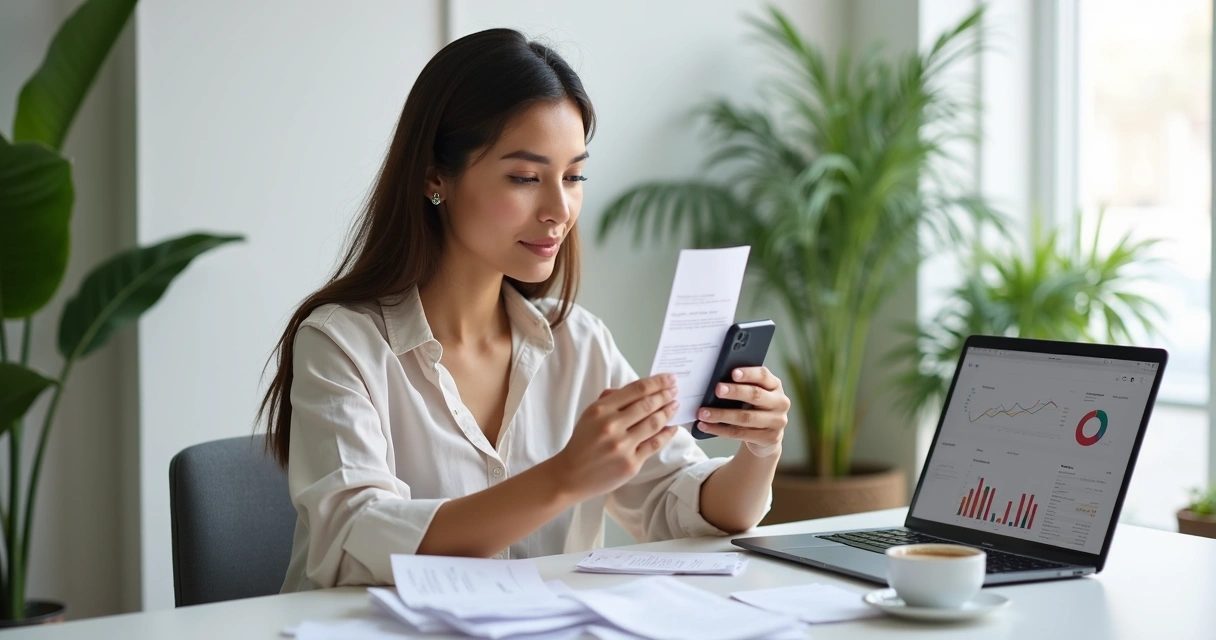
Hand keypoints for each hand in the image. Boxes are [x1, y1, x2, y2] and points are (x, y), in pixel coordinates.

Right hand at [549, 374, 679, 499]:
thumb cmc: (582, 442)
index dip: (657, 382)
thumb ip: (612, 400)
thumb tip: (640, 390)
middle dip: (665, 395)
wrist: (571, 475)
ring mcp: (622, 446)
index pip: (636, 390)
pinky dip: (667, 434)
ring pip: (654, 423)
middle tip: (675, 390)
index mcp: (600, 410)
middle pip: (647, 405)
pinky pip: (655, 444)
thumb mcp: (590, 415)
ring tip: (675, 405)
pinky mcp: (631, 463)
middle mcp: (611, 426)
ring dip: (668, 412)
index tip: (669, 378)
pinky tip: (673, 427)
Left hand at [695, 366, 788, 457]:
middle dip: (735, 392)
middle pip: (755, 395)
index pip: (763, 375)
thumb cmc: (753, 407)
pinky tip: (705, 426)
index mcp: (775, 385)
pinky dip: (719, 430)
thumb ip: (741, 385)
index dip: (748, 373)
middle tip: (717, 389)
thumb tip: (715, 380)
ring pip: (746, 417)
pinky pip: (740, 433)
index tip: (732, 373)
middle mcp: (780, 402)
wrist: (766, 436)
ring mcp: (777, 422)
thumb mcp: (752, 394)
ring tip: (703, 413)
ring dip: (721, 415)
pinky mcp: (769, 438)